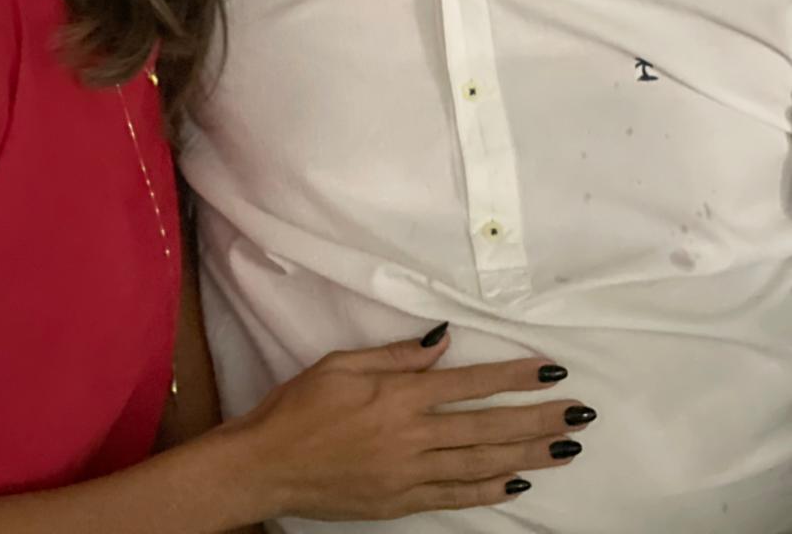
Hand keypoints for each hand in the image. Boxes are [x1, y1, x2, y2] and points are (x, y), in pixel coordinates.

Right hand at [235, 329, 590, 519]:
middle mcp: (410, 436)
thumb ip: (397, 356)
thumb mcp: (342, 364)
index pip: (469, 384)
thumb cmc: (299, 406)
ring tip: (564, 447)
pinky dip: (489, 490)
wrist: (268, 465)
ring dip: (526, 454)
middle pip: (486, 427)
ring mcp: (408, 474)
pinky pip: (454, 496)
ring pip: (480, 464)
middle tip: (579, 414)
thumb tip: (443, 342)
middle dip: (537, 419)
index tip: (551, 372)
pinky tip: (516, 482)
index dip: (513, 378)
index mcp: (397, 396)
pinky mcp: (400, 503)